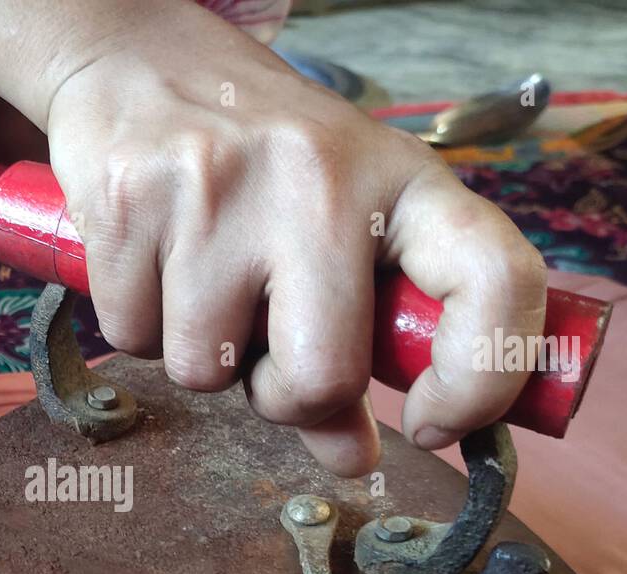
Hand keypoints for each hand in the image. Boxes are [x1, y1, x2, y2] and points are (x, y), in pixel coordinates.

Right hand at [45, 15, 546, 475]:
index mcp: (401, 181)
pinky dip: (137, 324)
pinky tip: (150, 263)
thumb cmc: (260, 158)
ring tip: (199, 280)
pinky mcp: (131, 200)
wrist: (139, 59)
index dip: (481, 379)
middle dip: (284, 399)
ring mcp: (218, 187)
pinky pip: (131, 336)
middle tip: (267, 356)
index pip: (496, 279)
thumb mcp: (336, 228)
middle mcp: (319, 179)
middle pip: (320, 376)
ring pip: (204, 372)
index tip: (432, 424)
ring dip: (199, 356)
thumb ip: (354, 343)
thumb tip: (350, 460)